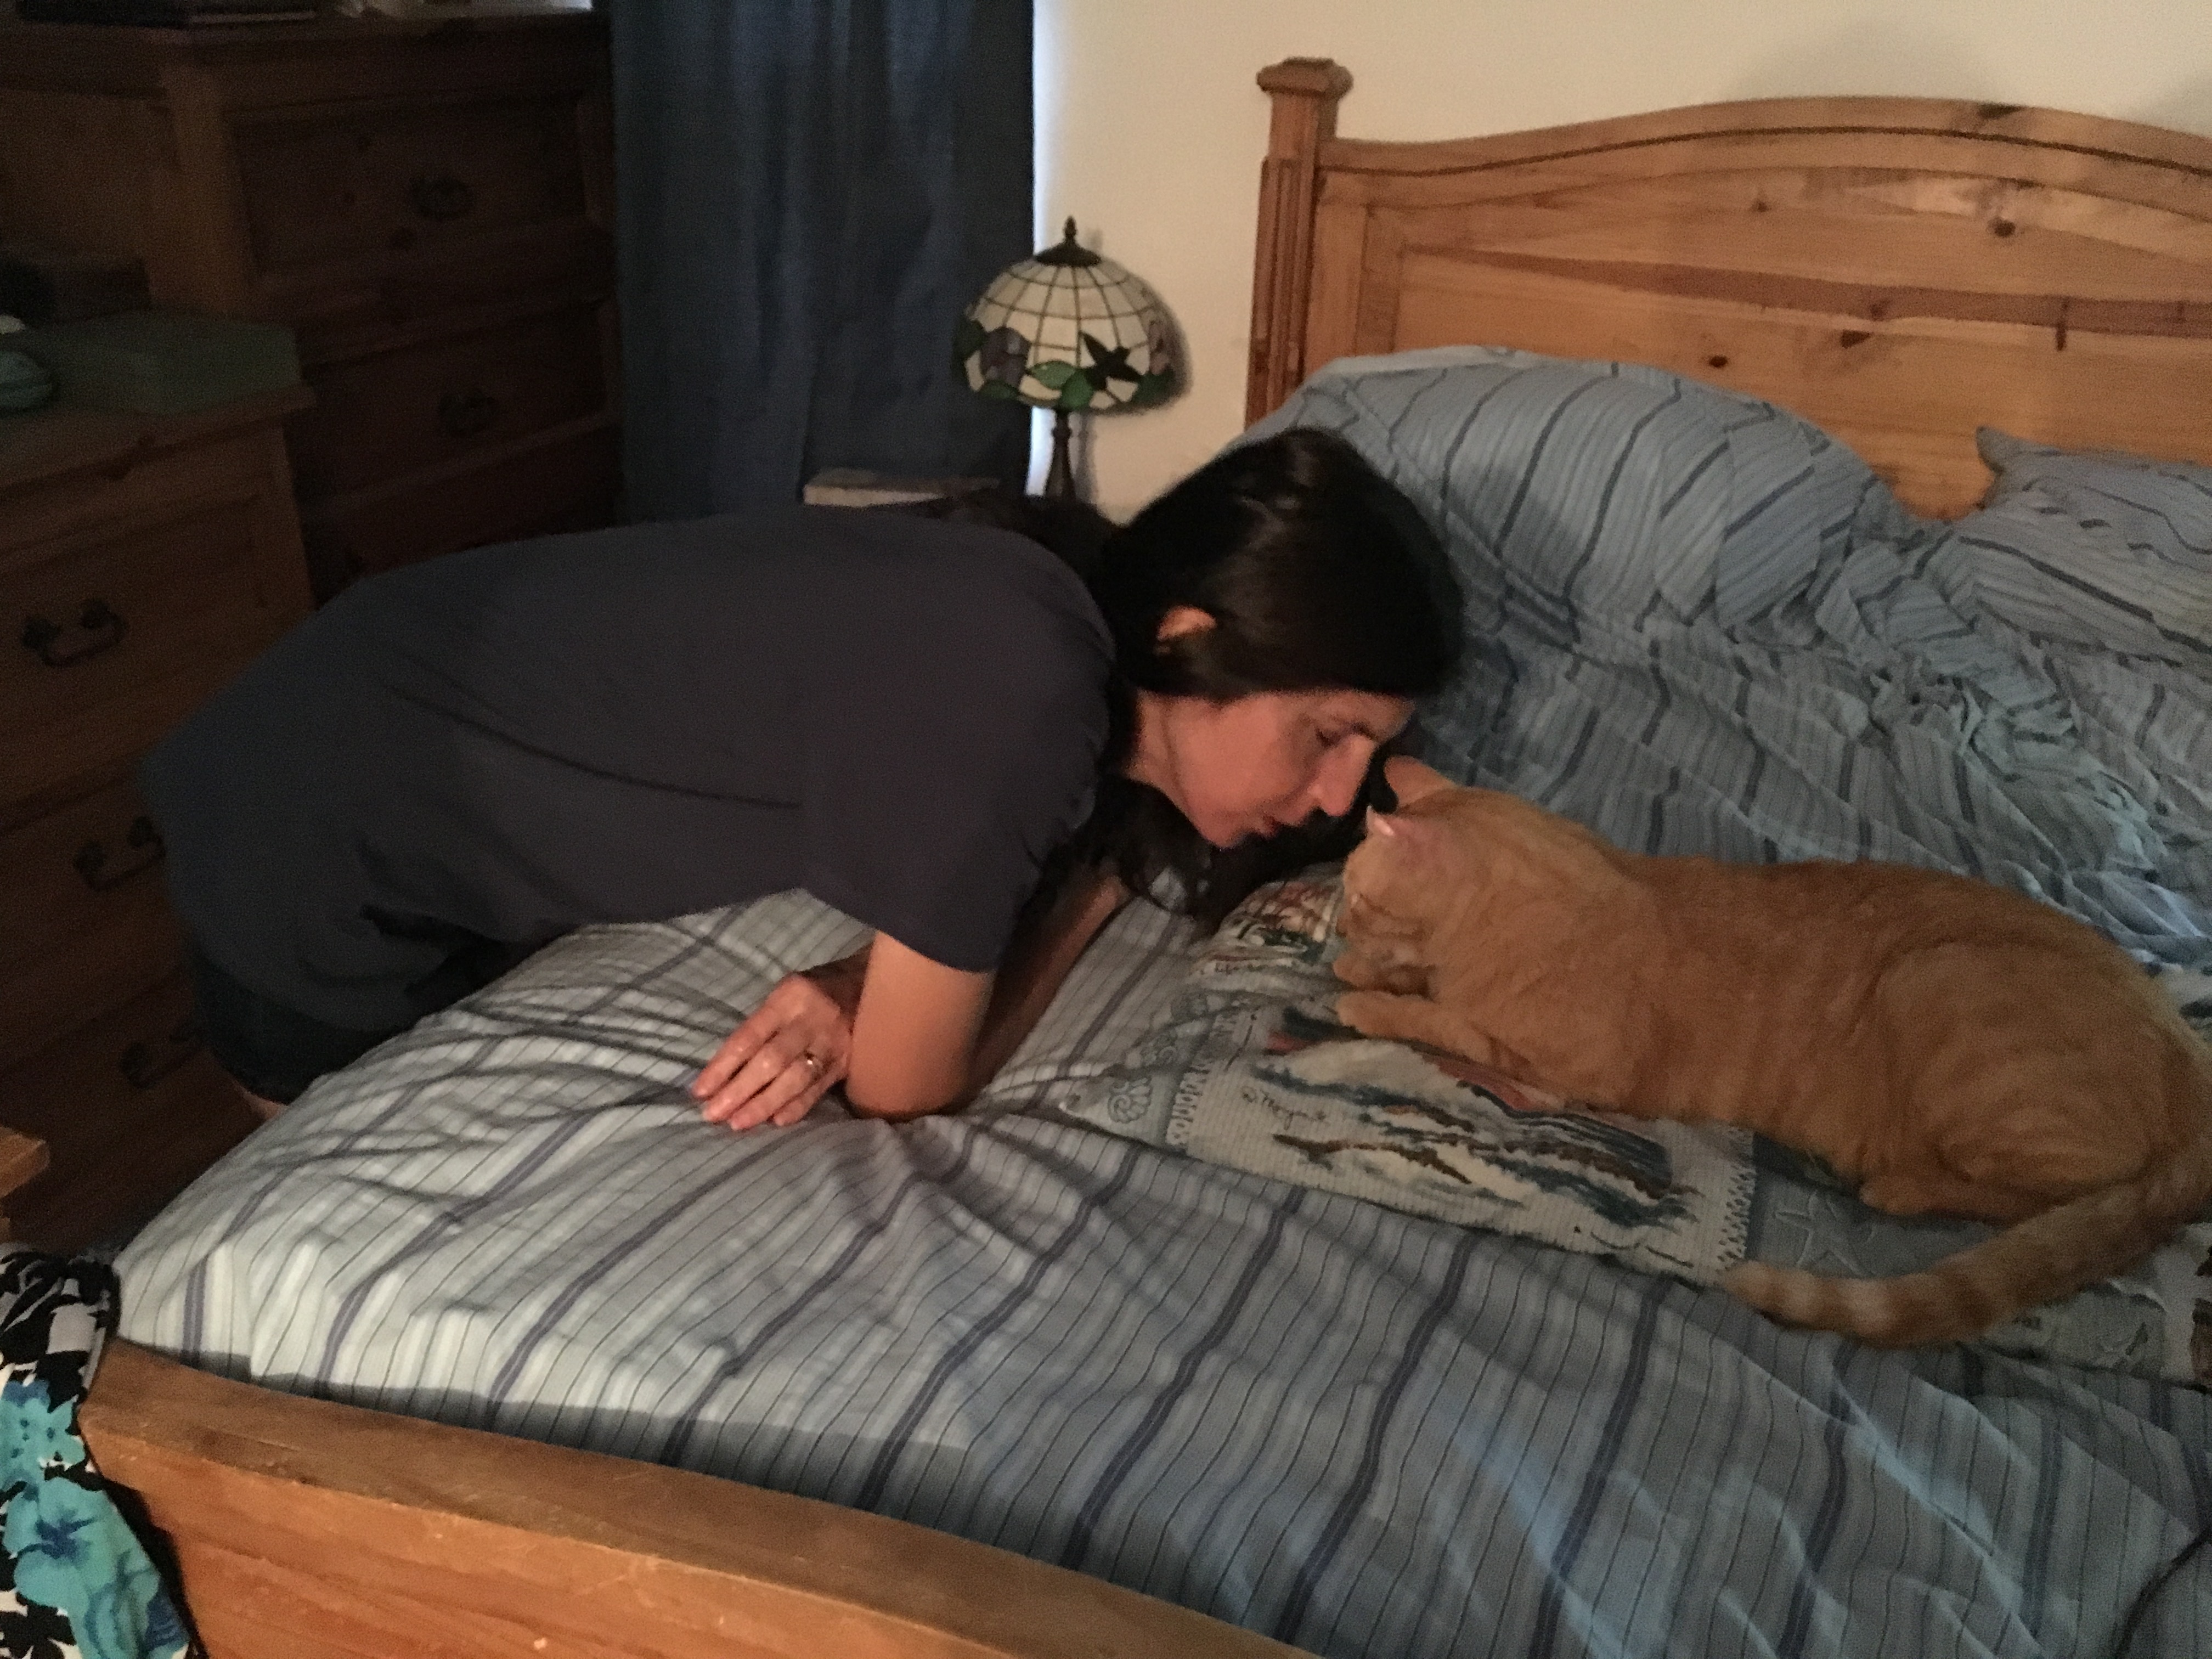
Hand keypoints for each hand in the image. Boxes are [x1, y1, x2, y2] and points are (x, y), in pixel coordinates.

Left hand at [690, 951, 867, 1130]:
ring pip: (795, 1079)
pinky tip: (776, 1122)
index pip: (749, 1036)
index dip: (722, 1066)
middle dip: (739, 1090)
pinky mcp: (848, 1062)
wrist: (873, 987)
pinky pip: (819, 1088)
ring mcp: (833, 1043)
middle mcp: (812, 1020)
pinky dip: (797, 1107)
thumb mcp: (785, 994)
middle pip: (771, 1060)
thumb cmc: (815, 993)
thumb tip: (724, 1070)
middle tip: (713, 1115)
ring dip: (764, 1104)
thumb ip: (761, 1026)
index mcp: (789, 998)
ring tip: (738, 1123)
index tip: (700, 1091)